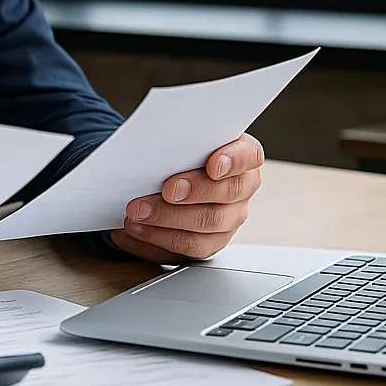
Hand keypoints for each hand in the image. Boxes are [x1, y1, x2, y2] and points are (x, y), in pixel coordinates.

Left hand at [109, 134, 264, 262]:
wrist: (161, 176)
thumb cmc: (176, 152)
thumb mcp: (178, 139)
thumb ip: (179, 139)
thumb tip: (159, 140)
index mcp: (241, 155)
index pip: (248, 155)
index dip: (233, 161)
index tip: (213, 165)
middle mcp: (241, 188)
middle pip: (228, 193)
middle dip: (194, 191)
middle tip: (166, 190)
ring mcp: (229, 217)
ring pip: (209, 222)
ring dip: (169, 218)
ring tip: (138, 212)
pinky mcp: (210, 241)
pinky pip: (190, 246)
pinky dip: (159, 238)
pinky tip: (137, 229)